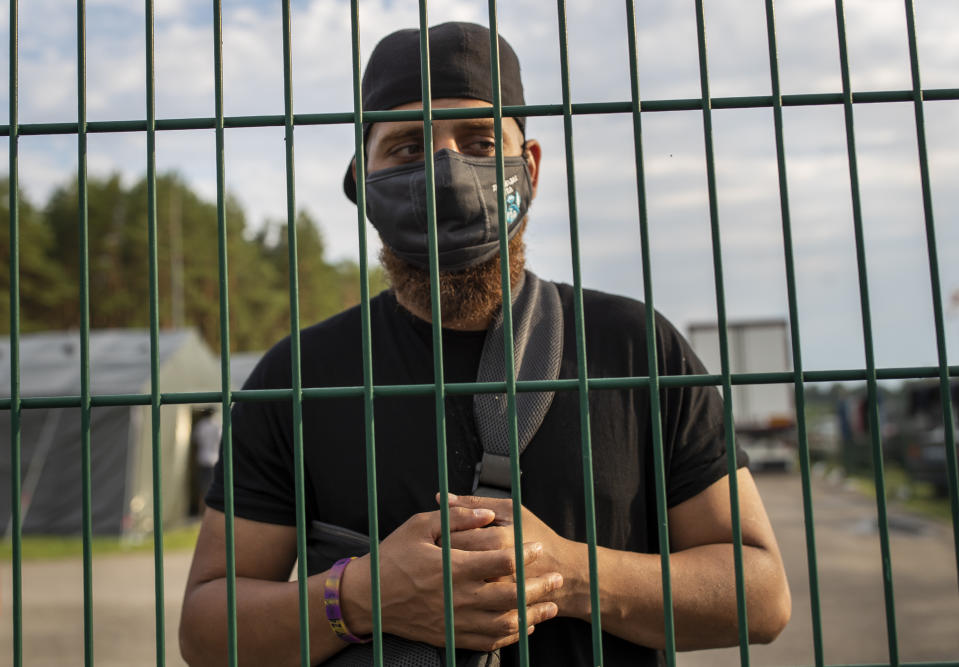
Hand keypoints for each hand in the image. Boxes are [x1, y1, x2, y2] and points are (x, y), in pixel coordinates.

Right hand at [340, 506, 562, 651]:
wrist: (367, 598)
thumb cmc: (393, 556)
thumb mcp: (420, 525)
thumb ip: (456, 517)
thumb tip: (487, 513)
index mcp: (453, 567)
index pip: (501, 562)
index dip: (525, 554)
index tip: (537, 546)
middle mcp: (458, 597)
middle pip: (511, 596)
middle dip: (539, 588)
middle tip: (556, 578)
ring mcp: (456, 621)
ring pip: (504, 624)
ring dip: (532, 616)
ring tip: (549, 606)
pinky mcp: (451, 637)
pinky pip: (488, 641)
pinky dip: (510, 636)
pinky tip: (523, 627)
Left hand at [442, 494, 581, 616]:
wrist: (566, 574)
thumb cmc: (537, 535)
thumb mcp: (512, 512)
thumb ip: (476, 503)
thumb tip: (441, 498)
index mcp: (500, 539)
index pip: (455, 536)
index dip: (439, 534)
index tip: (434, 532)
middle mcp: (498, 569)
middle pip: (453, 562)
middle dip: (439, 555)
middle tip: (433, 550)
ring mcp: (498, 593)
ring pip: (457, 584)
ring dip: (446, 576)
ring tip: (443, 567)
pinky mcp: (499, 610)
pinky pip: (469, 604)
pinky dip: (459, 594)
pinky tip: (458, 584)